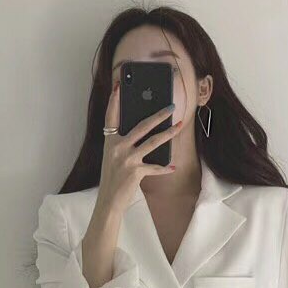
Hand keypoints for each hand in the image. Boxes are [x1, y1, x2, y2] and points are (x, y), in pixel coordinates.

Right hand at [95, 80, 180, 218]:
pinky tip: (173, 166)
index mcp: (110, 142)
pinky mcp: (135, 172)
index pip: (111, 117)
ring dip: (168, 133)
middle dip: (158, 114)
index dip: (115, 101)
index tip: (119, 86)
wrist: (108, 201)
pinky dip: (164, 168)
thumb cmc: (112, 178)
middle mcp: (118, 148)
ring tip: (179, 126)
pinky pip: (155, 167)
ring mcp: (127, 159)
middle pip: (141, 126)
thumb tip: (143, 132)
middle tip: (171, 106)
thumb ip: (122, 144)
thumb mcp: (113, 158)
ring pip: (153, 141)